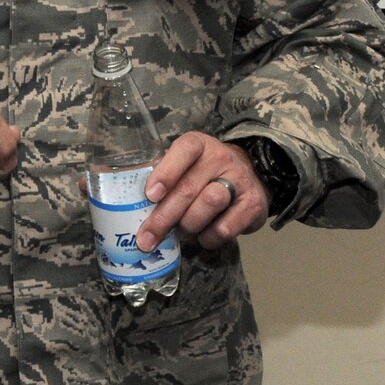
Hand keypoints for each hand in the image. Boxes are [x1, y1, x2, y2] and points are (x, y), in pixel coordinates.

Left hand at [137, 132, 266, 251]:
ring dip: (188, 226)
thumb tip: (131, 210)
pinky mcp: (253, 204)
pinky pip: (225, 228)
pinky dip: (208, 238)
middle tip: (146, 239)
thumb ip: (165, 180)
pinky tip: (203, 236)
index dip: (166, 173)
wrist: (252, 177)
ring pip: (209, 204)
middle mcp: (221, 158)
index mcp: (199, 145)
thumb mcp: (187, 167)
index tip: (150, 195)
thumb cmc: (206, 175)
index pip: (184, 151)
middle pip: (188, 188)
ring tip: (182, 233)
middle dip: (163, 217)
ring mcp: (240, 180)